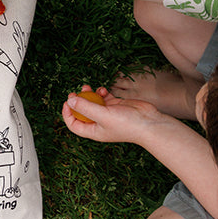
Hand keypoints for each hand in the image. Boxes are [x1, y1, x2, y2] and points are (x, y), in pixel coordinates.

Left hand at [62, 85, 179, 144]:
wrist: (150, 123)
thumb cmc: (127, 124)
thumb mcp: (103, 115)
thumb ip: (86, 107)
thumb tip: (70, 101)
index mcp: (93, 131)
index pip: (74, 124)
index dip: (67, 114)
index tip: (67, 101)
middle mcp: (99, 123)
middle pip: (82, 112)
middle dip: (78, 101)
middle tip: (76, 91)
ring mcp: (108, 114)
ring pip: (93, 103)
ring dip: (89, 94)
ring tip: (88, 87)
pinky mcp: (116, 106)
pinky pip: (104, 98)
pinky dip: (102, 93)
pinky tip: (104, 90)